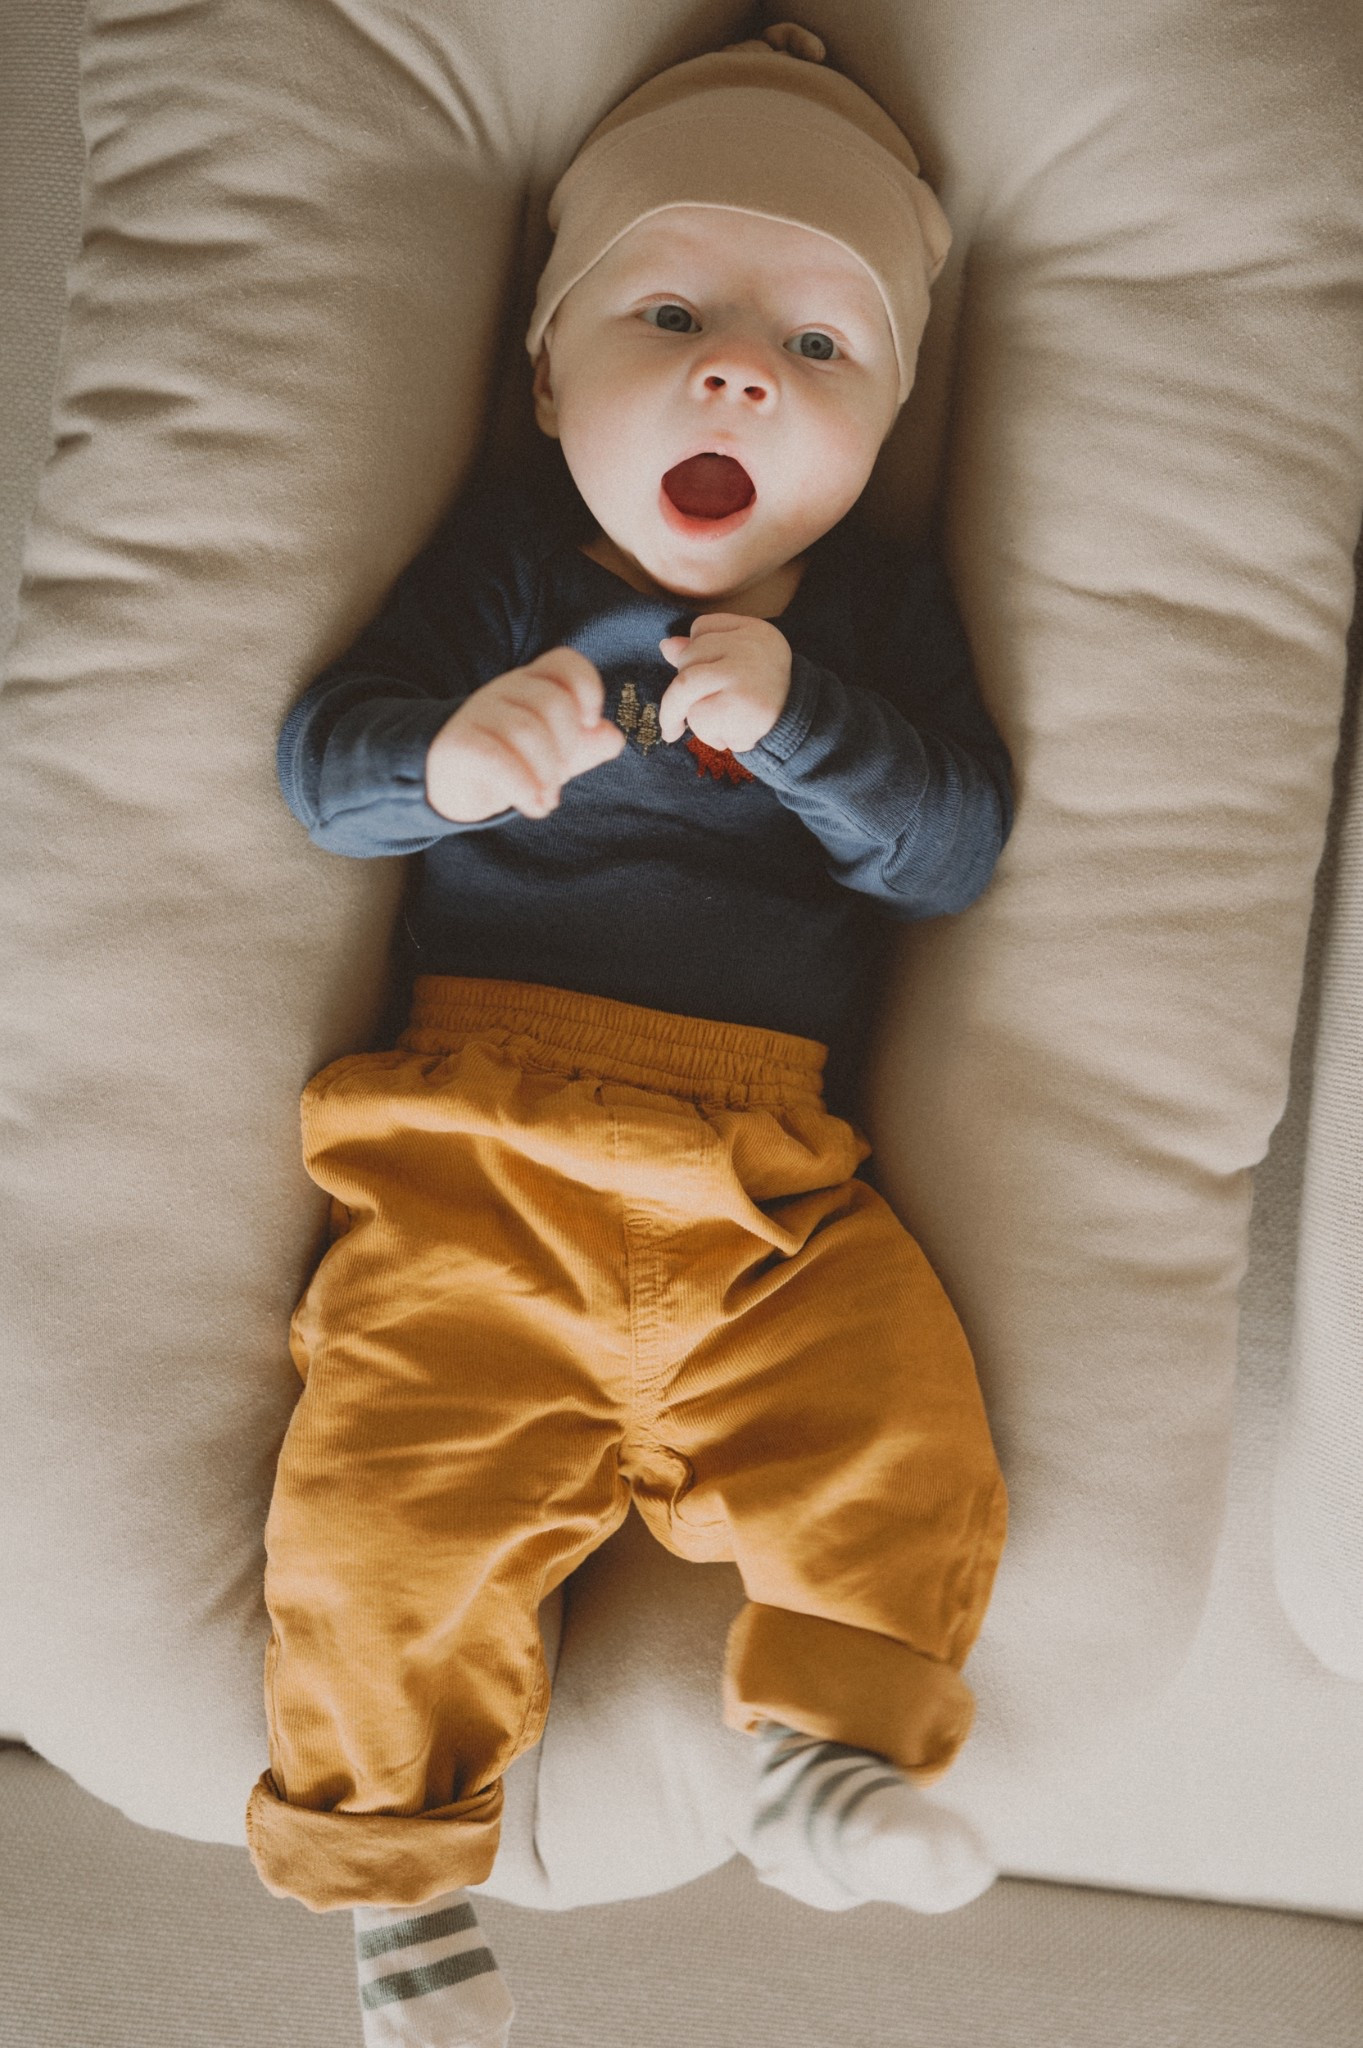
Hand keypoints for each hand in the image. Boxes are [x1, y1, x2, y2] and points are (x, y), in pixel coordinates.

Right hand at [425, 647, 625, 821]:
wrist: (452, 784)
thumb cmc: (511, 762)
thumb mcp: (555, 755)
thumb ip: (588, 745)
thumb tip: (613, 736)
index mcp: (534, 684)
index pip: (565, 662)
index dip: (588, 688)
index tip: (590, 722)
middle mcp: (506, 690)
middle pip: (552, 703)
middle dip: (567, 747)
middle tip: (560, 778)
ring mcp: (479, 712)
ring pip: (526, 730)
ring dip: (548, 773)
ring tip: (548, 799)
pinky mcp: (458, 742)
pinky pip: (497, 758)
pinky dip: (524, 787)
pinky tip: (535, 806)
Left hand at [657, 615, 792, 753]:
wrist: (803, 731)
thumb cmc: (765, 698)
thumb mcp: (740, 666)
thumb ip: (704, 652)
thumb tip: (666, 645)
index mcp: (754, 630)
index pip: (702, 628)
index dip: (697, 653)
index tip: (708, 676)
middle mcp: (749, 646)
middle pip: (688, 657)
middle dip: (686, 687)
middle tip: (702, 707)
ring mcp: (742, 674)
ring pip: (684, 687)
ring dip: (684, 714)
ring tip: (697, 728)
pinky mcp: (737, 706)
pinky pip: (698, 717)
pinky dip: (708, 734)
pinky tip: (731, 736)